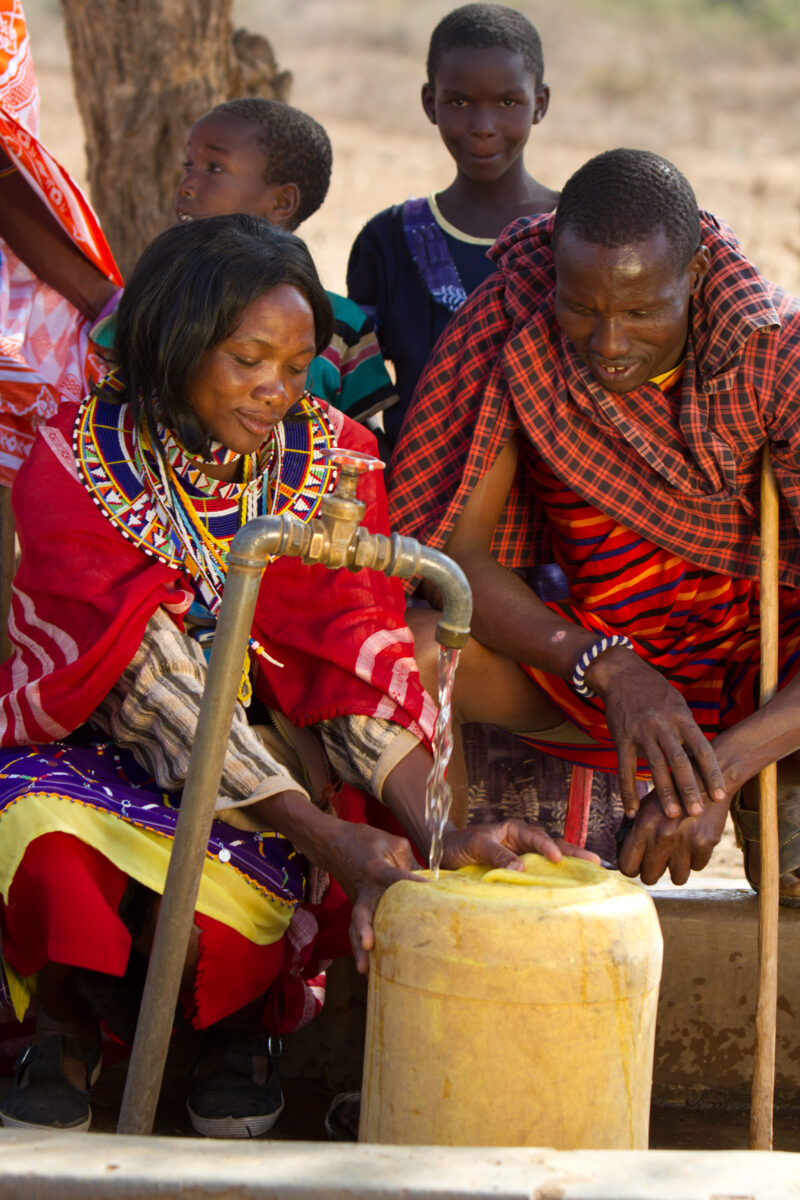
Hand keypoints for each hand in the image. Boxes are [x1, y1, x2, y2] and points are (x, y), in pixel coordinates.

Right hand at [327, 822, 422, 974]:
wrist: (334, 843)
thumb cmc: (367, 841)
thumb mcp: (393, 843)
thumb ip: (412, 863)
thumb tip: (434, 885)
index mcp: (375, 868)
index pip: (393, 877)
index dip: (411, 882)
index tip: (429, 891)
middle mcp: (364, 888)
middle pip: (363, 910)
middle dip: (366, 928)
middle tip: (370, 944)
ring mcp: (358, 900)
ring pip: (357, 926)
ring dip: (359, 948)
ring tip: (365, 969)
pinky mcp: (358, 908)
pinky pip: (357, 929)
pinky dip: (360, 949)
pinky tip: (368, 969)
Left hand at [441, 818, 599, 872]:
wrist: (445, 853)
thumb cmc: (459, 844)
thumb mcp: (475, 845)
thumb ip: (495, 854)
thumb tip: (519, 869)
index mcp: (514, 829)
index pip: (536, 836)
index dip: (547, 847)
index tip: (557, 859)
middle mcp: (523, 842)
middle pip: (552, 845)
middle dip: (574, 853)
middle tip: (596, 862)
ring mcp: (524, 857)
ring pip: (550, 860)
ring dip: (570, 866)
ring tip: (592, 874)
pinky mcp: (520, 872)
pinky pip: (540, 874)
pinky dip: (555, 879)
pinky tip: (569, 887)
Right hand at [585, 647, 725, 819]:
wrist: (621, 673)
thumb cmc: (654, 691)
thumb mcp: (677, 704)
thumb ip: (687, 730)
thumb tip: (702, 760)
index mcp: (681, 716)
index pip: (701, 748)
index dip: (711, 773)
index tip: (720, 794)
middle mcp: (662, 724)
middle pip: (679, 760)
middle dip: (690, 788)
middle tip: (697, 811)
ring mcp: (640, 731)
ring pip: (655, 766)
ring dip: (664, 792)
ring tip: (673, 815)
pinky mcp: (621, 737)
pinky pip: (624, 769)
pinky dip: (628, 791)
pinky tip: (632, 810)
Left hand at [617, 787, 729, 884]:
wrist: (705, 777)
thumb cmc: (671, 792)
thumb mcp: (646, 805)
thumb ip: (635, 829)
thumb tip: (624, 854)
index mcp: (643, 826)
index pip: (627, 866)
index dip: (631, 868)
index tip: (637, 865)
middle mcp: (662, 837)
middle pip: (650, 877)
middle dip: (652, 872)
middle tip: (657, 862)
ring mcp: (685, 842)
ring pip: (677, 878)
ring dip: (676, 869)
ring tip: (677, 856)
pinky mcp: (705, 843)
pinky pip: (697, 867)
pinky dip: (696, 859)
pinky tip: (694, 844)